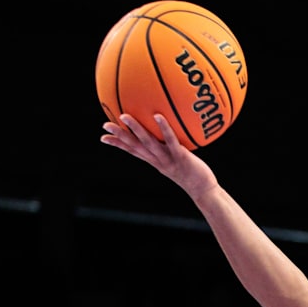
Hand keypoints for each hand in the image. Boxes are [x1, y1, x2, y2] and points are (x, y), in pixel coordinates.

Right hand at [100, 113, 219, 200]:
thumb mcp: (177, 161)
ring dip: (135, 129)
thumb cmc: (192, 173)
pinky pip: (171, 141)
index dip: (118, 145)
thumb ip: (170, 150)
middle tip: (105, 125)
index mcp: (155, 161)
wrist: (203, 190)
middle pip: (135, 147)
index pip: (133, 152)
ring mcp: (168, 159)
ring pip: (148, 143)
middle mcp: (158, 161)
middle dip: (119, 136)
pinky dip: (164, 128)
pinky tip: (158, 116)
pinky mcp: (181, 157)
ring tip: (124, 116)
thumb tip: (168, 136)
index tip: (103, 137)